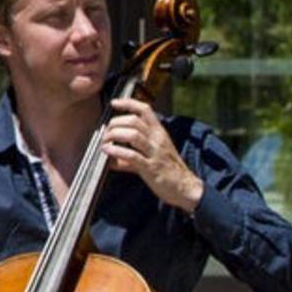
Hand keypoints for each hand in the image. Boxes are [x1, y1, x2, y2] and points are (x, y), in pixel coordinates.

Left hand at [98, 96, 203, 212]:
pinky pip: (132, 156)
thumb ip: (134, 154)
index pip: (145, 110)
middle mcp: (157, 139)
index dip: (128, 103)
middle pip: (134, 120)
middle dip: (116, 123)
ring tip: (105, 141)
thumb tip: (112, 157)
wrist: (186, 188)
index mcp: (159, 133)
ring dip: (114, 135)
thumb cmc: (170, 170)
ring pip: (133, 134)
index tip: (114, 103)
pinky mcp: (151, 168)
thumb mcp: (155, 154)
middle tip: (106, 132)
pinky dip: (117, 151)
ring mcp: (155, 153)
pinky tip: (108, 152)